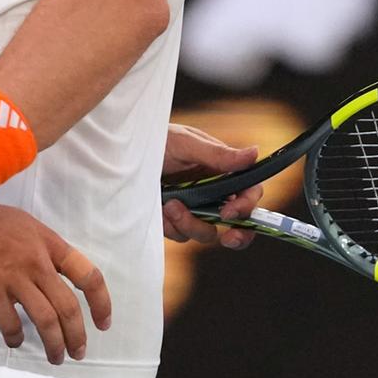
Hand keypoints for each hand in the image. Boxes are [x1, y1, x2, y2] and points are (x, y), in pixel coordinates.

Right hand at [0, 200, 109, 364]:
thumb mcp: (26, 225)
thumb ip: (44, 250)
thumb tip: (57, 278)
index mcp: (49, 243)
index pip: (87, 275)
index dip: (101, 303)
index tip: (102, 323)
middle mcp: (36, 262)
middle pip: (69, 307)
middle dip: (77, 336)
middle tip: (77, 351)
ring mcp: (13, 277)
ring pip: (46, 321)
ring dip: (54, 346)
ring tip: (55, 357)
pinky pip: (11, 324)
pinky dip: (16, 338)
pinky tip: (15, 340)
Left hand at [161, 122, 261, 249]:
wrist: (122, 153)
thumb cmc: (157, 139)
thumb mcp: (185, 143)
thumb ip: (218, 154)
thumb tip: (256, 153)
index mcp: (221, 170)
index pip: (248, 192)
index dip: (247, 206)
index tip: (229, 213)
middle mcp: (212, 191)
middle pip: (238, 222)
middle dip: (237, 235)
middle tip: (227, 238)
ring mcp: (194, 207)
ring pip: (207, 232)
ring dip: (190, 223)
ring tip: (170, 204)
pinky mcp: (175, 219)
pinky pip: (182, 235)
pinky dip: (172, 225)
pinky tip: (160, 207)